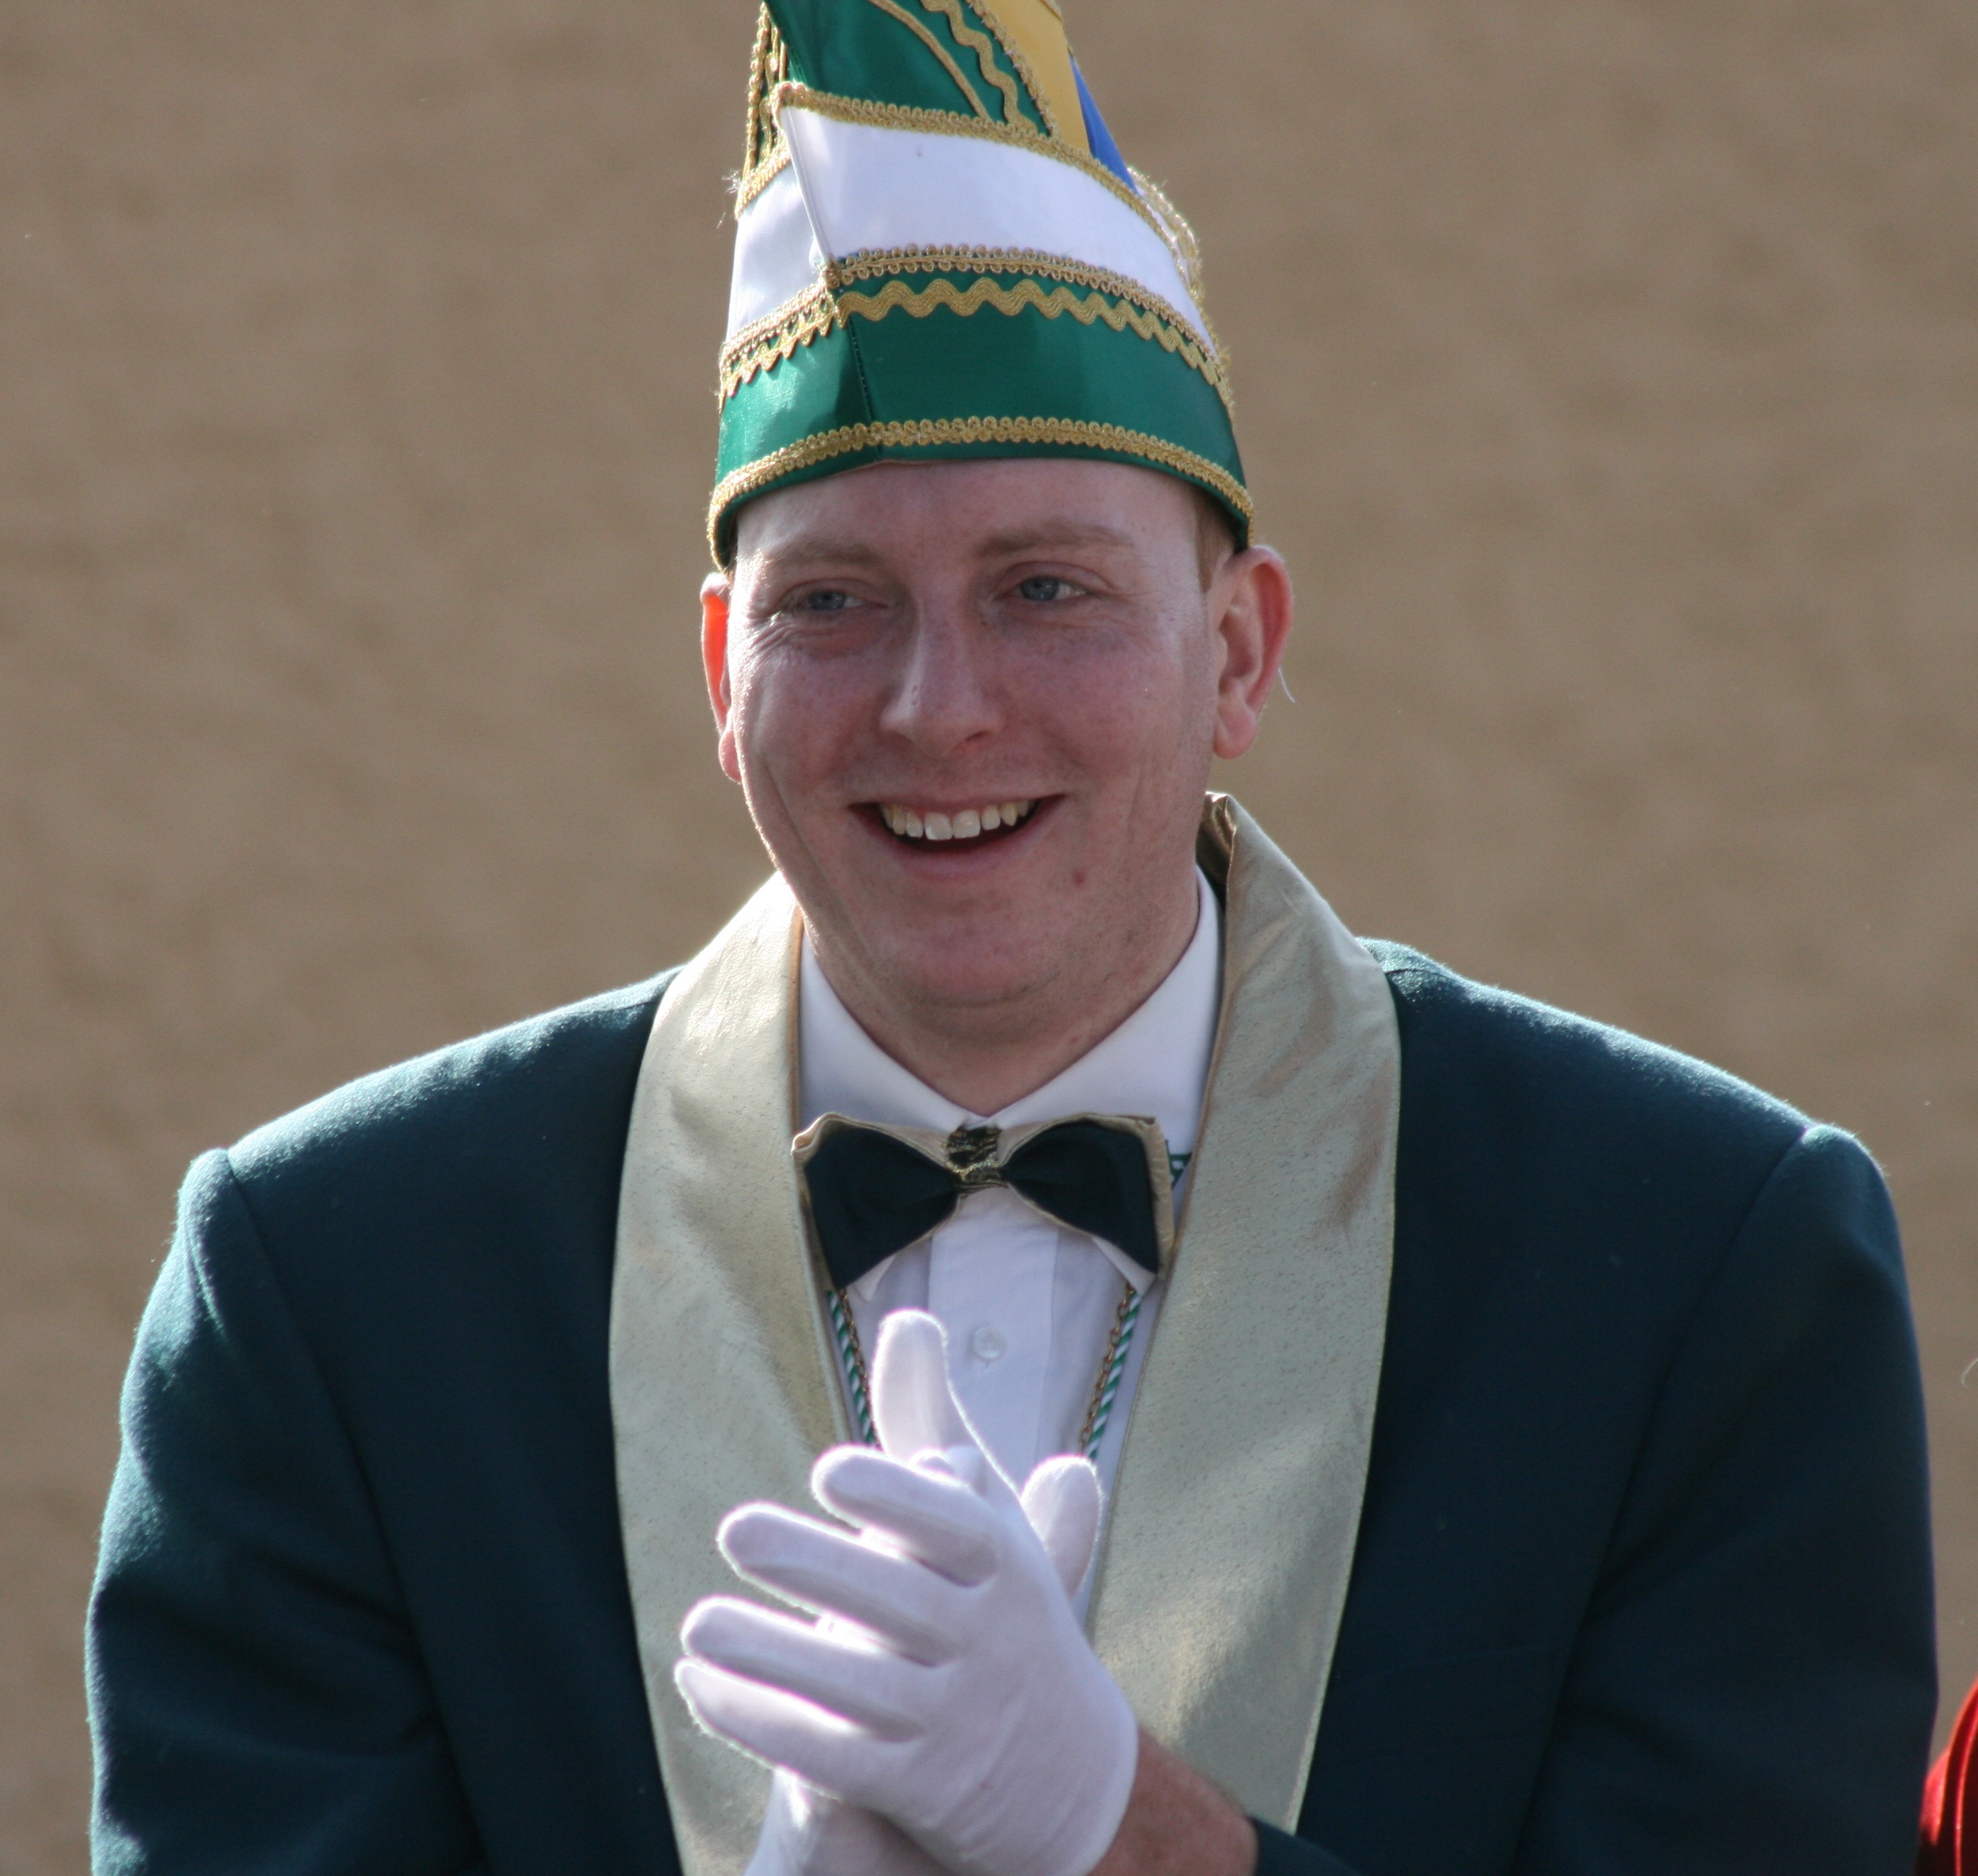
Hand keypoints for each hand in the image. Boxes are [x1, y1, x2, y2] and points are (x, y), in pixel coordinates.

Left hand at [678, 1311, 1136, 1875]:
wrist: (1072, 1781)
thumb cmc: (1002, 1609)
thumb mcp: (986, 1520)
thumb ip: (932, 1427)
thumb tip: (906, 1322)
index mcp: (1008, 1567)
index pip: (959, 1529)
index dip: (897, 1500)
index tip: (828, 1472)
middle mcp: (990, 1641)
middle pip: (900, 1604)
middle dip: (818, 1568)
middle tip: (735, 1529)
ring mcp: (956, 1721)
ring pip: (859, 1688)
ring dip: (773, 1655)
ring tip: (697, 1620)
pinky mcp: (920, 1790)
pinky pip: (835, 1758)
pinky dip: (765, 1721)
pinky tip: (701, 1684)